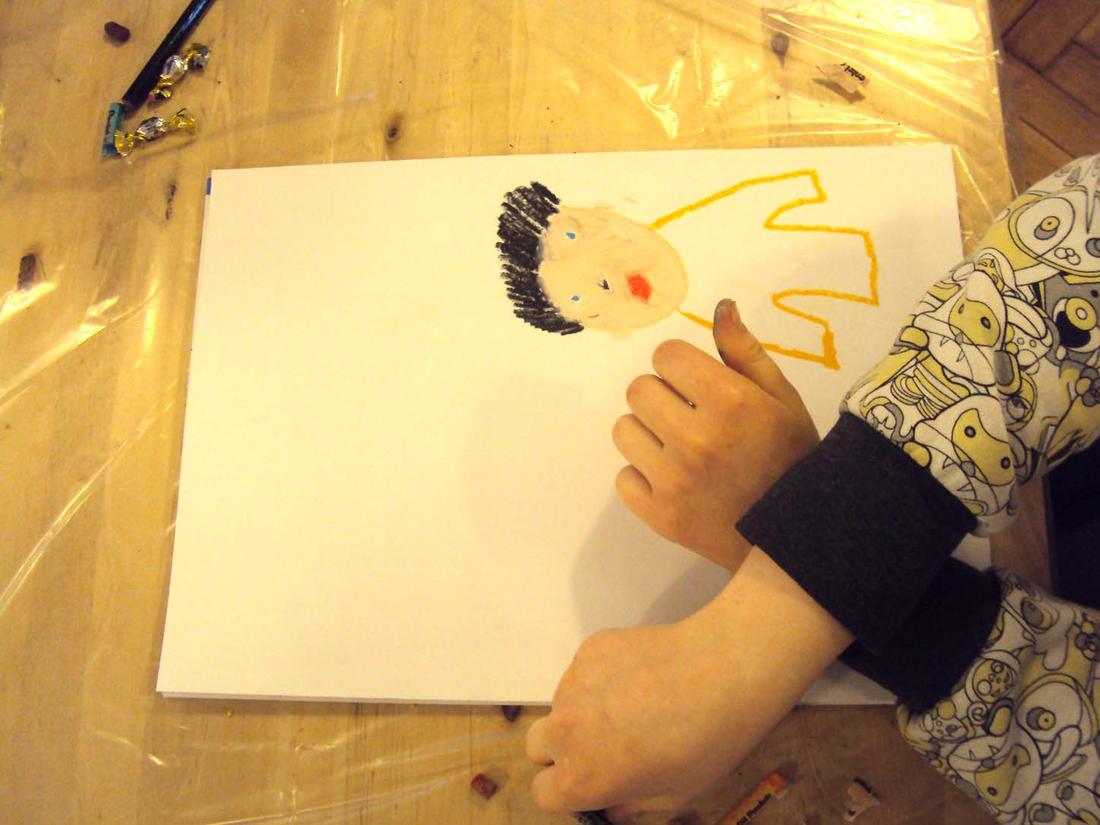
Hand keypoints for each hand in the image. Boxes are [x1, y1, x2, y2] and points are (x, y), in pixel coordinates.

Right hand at [526, 549, 853, 821]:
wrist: (724, 669)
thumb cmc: (707, 744)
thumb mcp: (675, 795)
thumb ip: (632, 804)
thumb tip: (613, 803)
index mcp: (581, 777)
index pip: (543, 793)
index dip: (567, 791)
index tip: (593, 783)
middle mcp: (564, 730)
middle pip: (538, 745)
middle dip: (562, 749)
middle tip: (604, 744)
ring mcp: (573, 683)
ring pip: (562, 704)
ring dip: (582, 710)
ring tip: (632, 704)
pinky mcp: (589, 648)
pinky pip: (583, 671)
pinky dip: (601, 678)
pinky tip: (641, 675)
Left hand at [613, 300, 818, 570]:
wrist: (798, 539)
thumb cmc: (792, 460)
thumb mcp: (783, 399)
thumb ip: (746, 352)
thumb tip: (719, 307)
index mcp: (730, 401)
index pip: (666, 355)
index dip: (682, 366)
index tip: (699, 385)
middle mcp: (696, 438)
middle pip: (639, 389)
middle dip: (663, 397)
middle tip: (691, 418)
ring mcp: (674, 480)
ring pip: (624, 429)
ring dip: (648, 434)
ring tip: (681, 450)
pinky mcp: (658, 515)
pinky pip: (623, 476)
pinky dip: (644, 477)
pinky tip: (676, 482)